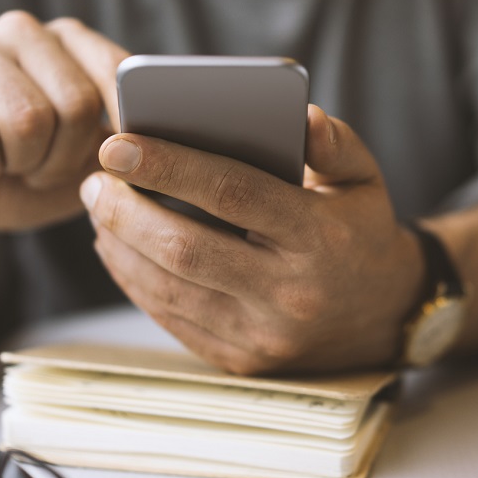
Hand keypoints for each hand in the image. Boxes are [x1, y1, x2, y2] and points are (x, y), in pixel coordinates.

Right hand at [0, 11, 129, 240]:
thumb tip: (160, 137)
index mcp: (69, 40)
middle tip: (39, 170)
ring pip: (26, 120)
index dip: (127, 125)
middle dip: (64, 159)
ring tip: (7, 165)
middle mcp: (20, 31)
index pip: (118, 70)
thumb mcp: (91, 165)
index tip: (124, 160)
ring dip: (22, 167)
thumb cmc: (29, 179)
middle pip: (75, 102)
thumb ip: (128, 144)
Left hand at [81, 105, 422, 374]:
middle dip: (126, 211)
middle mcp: (291, 293)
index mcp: (320, 237)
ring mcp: (264, 335)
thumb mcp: (365, 179)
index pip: (234, 193)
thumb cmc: (361, 231)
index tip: (117, 144)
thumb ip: (336, 144)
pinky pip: (172, 320)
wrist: (383, 317)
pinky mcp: (242, 360)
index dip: (169, 166)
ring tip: (99, 208)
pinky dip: (135, 282)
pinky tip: (118, 249)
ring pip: (169, 289)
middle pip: (186, 249)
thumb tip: (302, 117)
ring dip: (120, 246)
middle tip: (94, 180)